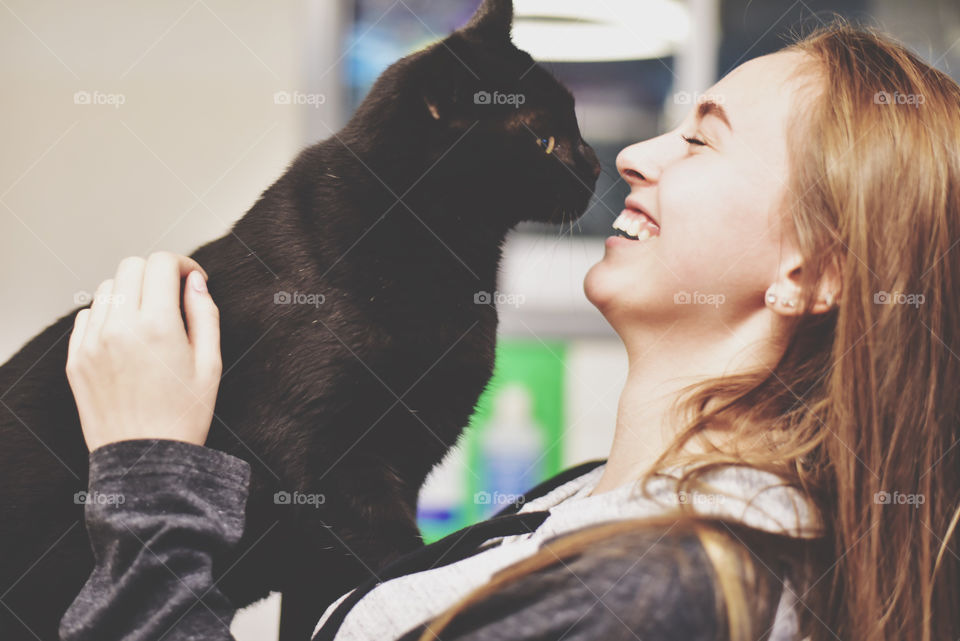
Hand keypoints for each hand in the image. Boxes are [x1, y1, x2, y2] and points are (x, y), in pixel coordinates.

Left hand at [66, 252, 221, 451]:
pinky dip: (108, 315)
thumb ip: (205, 314)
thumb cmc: (184, 416)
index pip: (161, 263)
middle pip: (131, 267)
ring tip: (149, 317)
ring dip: (131, 292)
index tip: (192, 279)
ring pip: (107, 288)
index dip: (182, 264)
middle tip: (173, 294)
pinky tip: (126, 335)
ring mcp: (92, 343)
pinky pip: (88, 316)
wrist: (146, 460)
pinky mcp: (77, 359)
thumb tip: (195, 282)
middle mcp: (119, 328)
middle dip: (156, 272)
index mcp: (157, 326)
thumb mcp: (210, 364)